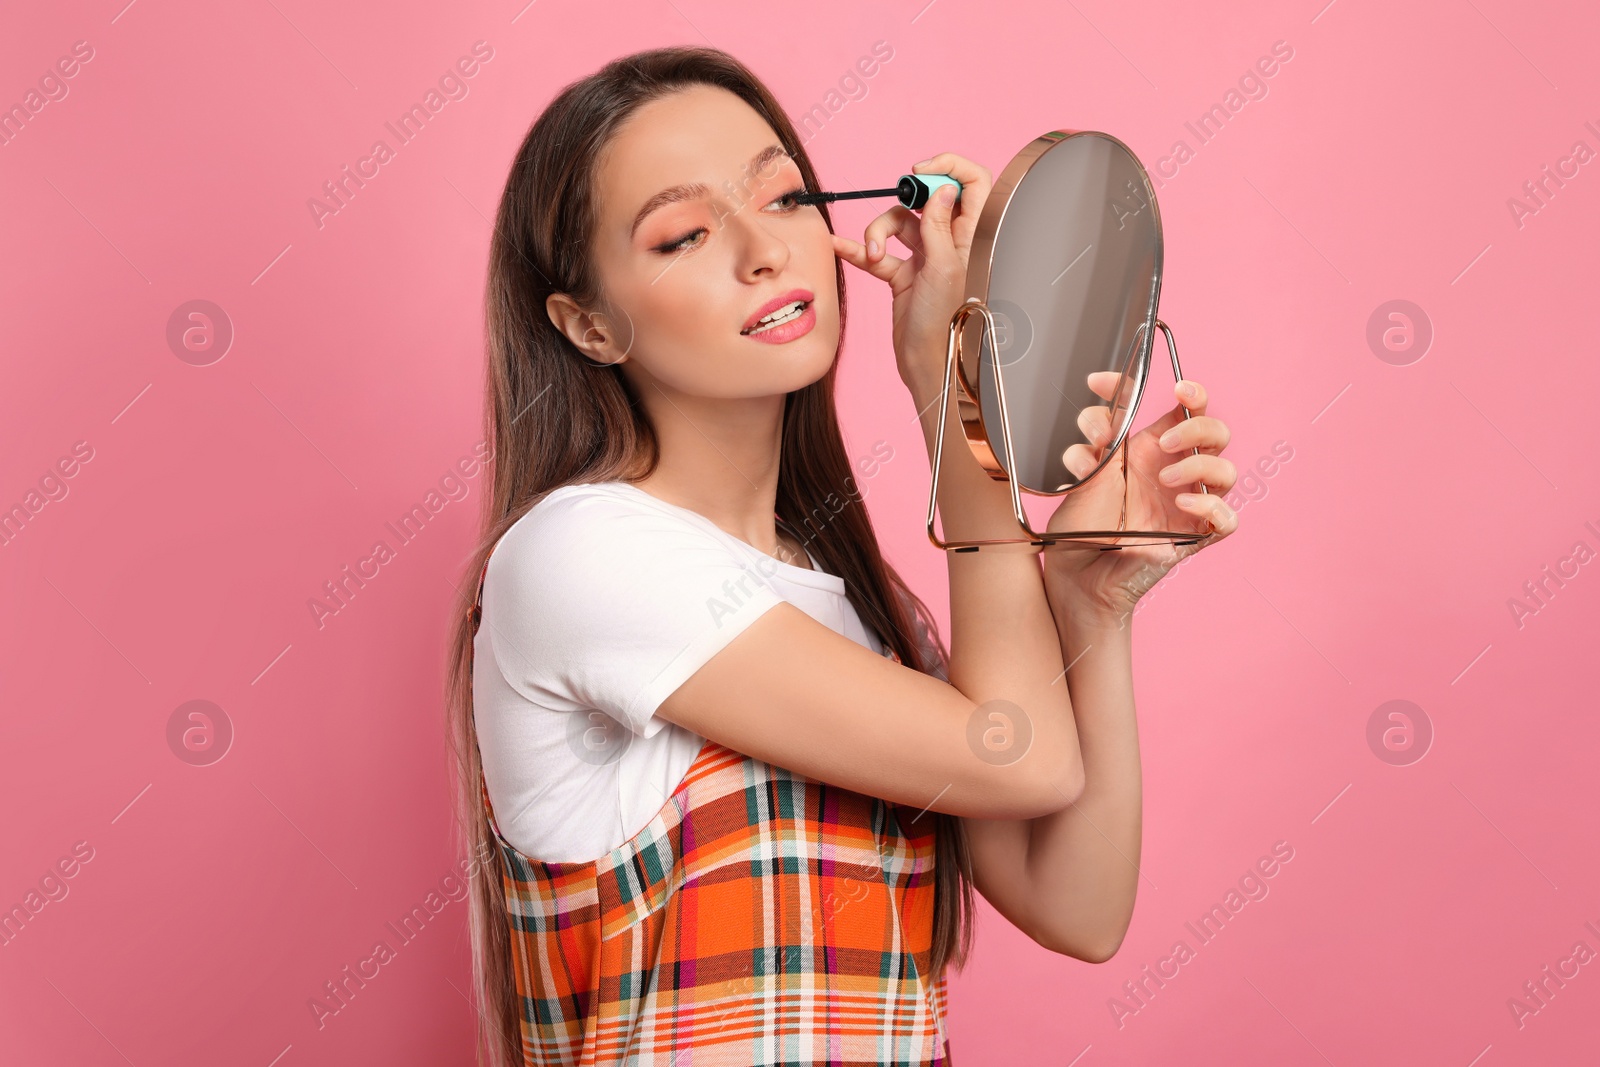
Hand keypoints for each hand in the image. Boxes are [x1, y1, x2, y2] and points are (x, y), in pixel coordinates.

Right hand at [830, 153, 992, 394]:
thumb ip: (940, 226)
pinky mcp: (902, 273)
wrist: (923, 361)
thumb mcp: (942, 268)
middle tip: (894, 213)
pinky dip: (858, 249)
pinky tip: (839, 246)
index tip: (919, 172)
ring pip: (897, 223)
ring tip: (873, 255)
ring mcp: (924, 256)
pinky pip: (877, 252)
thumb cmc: (942, 322)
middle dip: (902, 203)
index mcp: (969, 235)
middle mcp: (949, 241)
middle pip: (925, 199)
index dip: (948, 168)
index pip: (971, 182)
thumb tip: (943, 188)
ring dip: (878, 232)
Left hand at [1043, 375, 1239, 621]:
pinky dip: (1212, 508)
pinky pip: (1227, 519)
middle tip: (1162, 441)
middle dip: (1196, 425)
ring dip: (1199, 467)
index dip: (1178, 389)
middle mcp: (1175, 472)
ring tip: (1165, 480)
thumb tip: (1103, 414)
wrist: (1076, 572)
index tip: (1142, 390)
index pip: (1185, 407)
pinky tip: (1183, 506)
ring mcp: (1188, 505)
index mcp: (1152, 450)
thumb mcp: (1084, 473)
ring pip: (1227, 473)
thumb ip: (1096, 438)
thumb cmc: (1081, 524)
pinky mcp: (1195, 538)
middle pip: (1216, 432)